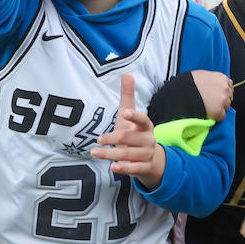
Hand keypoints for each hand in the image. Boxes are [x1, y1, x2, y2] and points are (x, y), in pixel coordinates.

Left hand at [91, 73, 165, 188]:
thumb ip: (128, 97)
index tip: (124, 113)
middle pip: (130, 138)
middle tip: (98, 139)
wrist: (150, 160)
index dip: (134, 116)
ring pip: (128, 155)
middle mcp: (148, 140)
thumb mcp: (130, 116)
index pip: (143, 119)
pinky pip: (134, 169)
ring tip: (95, 152)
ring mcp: (147, 155)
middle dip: (113, 139)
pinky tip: (113, 167)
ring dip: (111, 154)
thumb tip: (127, 74)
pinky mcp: (144, 168)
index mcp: (146, 125)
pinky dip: (124, 168)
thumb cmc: (135, 134)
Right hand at [190, 69, 232, 120]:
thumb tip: (213, 84)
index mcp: (221, 78)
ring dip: (219, 108)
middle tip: (211, 102)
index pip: (229, 86)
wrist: (181, 93)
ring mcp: (223, 100)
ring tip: (207, 107)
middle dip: (222, 100)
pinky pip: (221, 117)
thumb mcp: (202, 74)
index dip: (222, 92)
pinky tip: (208, 112)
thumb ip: (212, 79)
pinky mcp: (218, 111)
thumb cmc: (188, 83)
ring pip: (226, 107)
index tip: (217, 95)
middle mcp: (224, 88)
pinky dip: (216, 117)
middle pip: (229, 98)